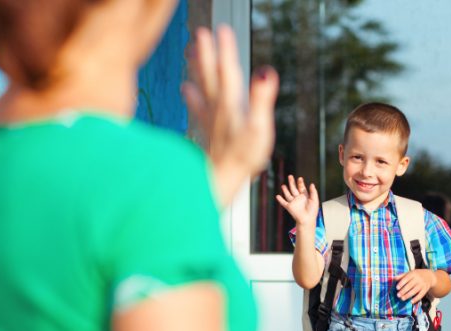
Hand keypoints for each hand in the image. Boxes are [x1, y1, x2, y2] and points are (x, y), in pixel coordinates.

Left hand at [183, 25, 278, 205]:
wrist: (220, 181)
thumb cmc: (242, 158)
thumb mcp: (260, 128)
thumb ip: (262, 99)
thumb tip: (266, 71)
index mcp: (231, 104)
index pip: (228, 71)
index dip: (226, 50)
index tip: (222, 29)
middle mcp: (218, 108)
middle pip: (210, 75)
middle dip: (206, 53)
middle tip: (201, 32)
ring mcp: (211, 120)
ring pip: (202, 86)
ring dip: (197, 68)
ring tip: (190, 50)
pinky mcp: (208, 131)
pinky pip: (197, 107)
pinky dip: (191, 95)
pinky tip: (184, 88)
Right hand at [275, 175, 319, 225]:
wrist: (307, 219)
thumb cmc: (312, 211)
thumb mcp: (315, 200)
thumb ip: (313, 192)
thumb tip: (312, 184)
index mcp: (305, 196)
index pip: (301, 187)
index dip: (300, 183)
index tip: (300, 178)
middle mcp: (298, 198)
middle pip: (294, 189)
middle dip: (292, 182)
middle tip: (290, 176)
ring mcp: (293, 202)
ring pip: (288, 194)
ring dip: (285, 190)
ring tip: (283, 185)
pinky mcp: (289, 207)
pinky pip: (283, 202)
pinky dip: (280, 200)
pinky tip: (277, 196)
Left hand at [394, 269, 436, 303]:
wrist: (429, 276)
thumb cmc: (416, 275)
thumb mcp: (410, 273)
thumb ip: (402, 276)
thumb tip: (394, 278)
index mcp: (413, 274)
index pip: (407, 278)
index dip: (401, 283)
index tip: (397, 288)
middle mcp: (418, 279)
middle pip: (410, 285)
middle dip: (404, 291)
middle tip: (398, 295)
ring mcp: (422, 285)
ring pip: (415, 291)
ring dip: (408, 295)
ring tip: (402, 299)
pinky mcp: (425, 290)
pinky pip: (421, 295)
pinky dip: (416, 299)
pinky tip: (411, 302)